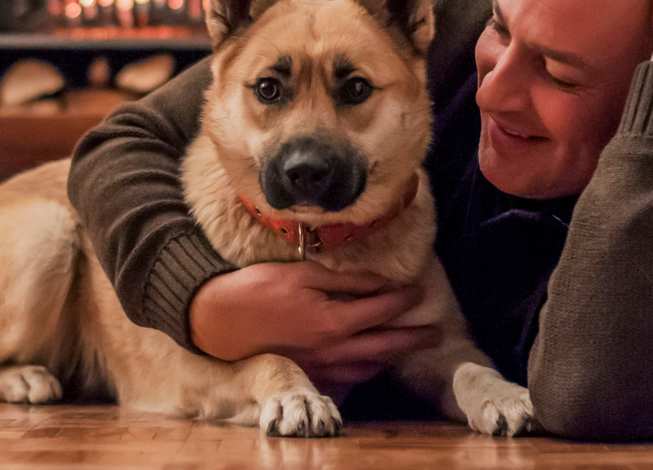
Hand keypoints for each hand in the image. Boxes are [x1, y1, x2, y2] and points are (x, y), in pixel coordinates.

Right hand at [190, 261, 440, 394]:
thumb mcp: (301, 273)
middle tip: (434, 333)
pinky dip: (365, 371)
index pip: (381, 310)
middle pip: (385, 345)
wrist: (218, 319)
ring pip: (368, 366)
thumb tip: (378, 282)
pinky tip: (369, 364)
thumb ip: (343, 280)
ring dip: (391, 357)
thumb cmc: (256, 289)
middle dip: (412, 338)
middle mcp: (332, 349)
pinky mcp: (307, 374)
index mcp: (333, 321)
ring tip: (406, 348)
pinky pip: (346, 378)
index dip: (403, 300)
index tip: (418, 291)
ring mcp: (320, 366)